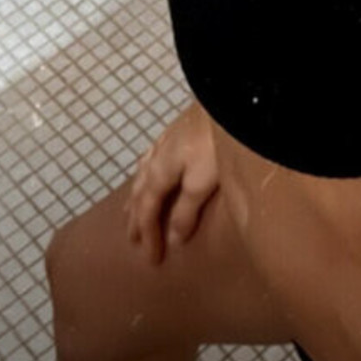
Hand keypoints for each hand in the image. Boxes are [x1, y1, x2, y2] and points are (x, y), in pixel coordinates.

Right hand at [125, 101, 219, 264]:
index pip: (148, 211)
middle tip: (132, 239)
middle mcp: (156, 157)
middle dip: (136, 217)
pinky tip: (151, 167)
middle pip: (140, 192)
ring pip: (143, 173)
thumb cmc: (216, 143)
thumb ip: (186, 210)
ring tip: (132, 208)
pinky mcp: (179, 128)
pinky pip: (152, 157)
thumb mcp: (203, 182)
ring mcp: (166, 140)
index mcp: (159, 173)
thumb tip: (172, 239)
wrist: (228, 100)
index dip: (148, 236)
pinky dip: (146, 171)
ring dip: (137, 194)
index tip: (151, 261)